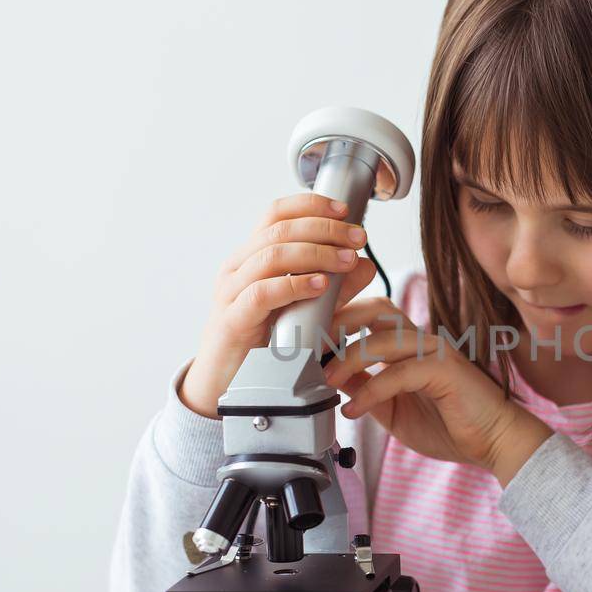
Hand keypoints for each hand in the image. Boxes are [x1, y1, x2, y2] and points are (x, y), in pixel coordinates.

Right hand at [179, 192, 377, 417]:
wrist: (225, 385)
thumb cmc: (263, 344)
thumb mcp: (306, 309)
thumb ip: (335, 288)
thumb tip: (365, 264)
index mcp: (251, 257)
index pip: (276, 214)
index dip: (310, 205)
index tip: (345, 210)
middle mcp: (237, 268)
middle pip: (279, 230)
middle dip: (325, 229)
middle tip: (358, 237)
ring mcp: (231, 293)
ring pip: (271, 255)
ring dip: (316, 253)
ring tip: (347, 259)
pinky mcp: (232, 321)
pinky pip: (262, 294)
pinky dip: (294, 285)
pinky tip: (320, 285)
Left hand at [321, 296, 554, 485]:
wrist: (495, 442)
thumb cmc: (450, 425)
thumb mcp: (392, 409)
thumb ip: (366, 389)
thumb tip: (330, 380)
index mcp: (409, 345)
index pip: (369, 316)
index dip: (337, 321)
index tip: (307, 344)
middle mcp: (422, 340)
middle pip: (375, 309)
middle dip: (338, 323)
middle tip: (310, 349)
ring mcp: (435, 351)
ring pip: (382, 338)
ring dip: (347, 359)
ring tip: (326, 383)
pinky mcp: (444, 370)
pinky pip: (398, 373)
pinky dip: (370, 391)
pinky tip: (353, 410)